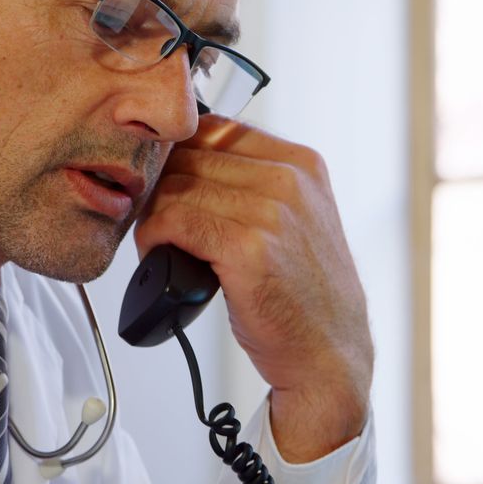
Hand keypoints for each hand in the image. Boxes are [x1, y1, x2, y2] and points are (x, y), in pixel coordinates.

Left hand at [134, 115, 372, 461]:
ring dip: (153, 215)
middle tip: (155, 220)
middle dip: (161, 187)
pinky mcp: (247, 248)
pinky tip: (159, 257)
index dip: (180, 155)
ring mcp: (271, 212)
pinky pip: (174, 222)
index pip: (215, 128)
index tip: (166, 184)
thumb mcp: (295, 221)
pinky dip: (153, 239)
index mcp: (302, 164)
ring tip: (160, 243)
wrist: (329, 355)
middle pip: (191, 156)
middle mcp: (290, 180)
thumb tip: (185, 161)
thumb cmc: (304, 296)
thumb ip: (255, 184)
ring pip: (176, 187)